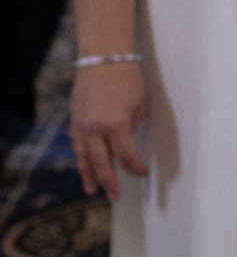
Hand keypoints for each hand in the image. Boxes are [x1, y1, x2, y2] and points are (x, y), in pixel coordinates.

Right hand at [69, 61, 146, 198]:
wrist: (103, 60)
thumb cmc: (127, 79)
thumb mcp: (139, 104)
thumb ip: (131, 127)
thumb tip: (126, 143)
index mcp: (116, 125)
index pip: (126, 156)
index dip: (135, 168)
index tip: (143, 173)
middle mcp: (95, 129)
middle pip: (102, 164)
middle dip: (109, 182)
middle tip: (113, 196)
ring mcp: (81, 126)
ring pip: (84, 158)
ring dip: (89, 175)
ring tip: (92, 190)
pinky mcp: (74, 122)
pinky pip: (77, 146)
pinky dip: (81, 159)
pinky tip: (84, 167)